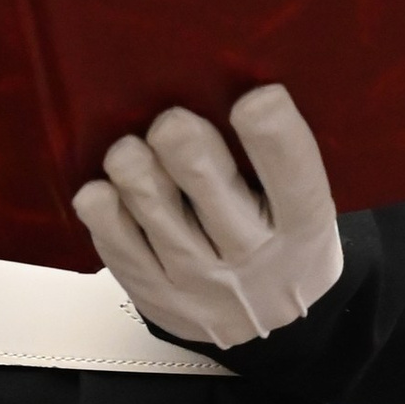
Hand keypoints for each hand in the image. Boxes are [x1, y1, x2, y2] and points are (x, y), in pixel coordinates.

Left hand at [74, 85, 343, 350]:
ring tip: (127, 150)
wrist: (269, 327)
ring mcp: (200, 281)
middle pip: (210, 188)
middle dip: (184, 143)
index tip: (256, 98)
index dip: (272, 134)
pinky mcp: (157, 297)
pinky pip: (119, 248)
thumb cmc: (282, 240)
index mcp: (303, 224)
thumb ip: (277, 158)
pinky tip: (101, 189)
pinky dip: (104, 213)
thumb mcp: (302, 205)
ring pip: (155, 214)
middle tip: (170, 121)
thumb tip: (223, 76)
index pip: (293, 176)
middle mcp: (251, 256)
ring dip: (134, 170)